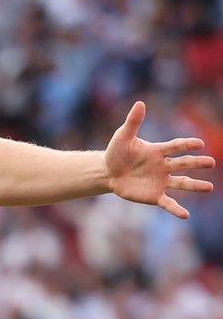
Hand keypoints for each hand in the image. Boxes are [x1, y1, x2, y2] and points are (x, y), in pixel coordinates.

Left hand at [106, 101, 214, 218]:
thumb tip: (140, 103)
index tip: (199, 143)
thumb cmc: (116, 153)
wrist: (107, 173)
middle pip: (183, 163)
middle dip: (197, 163)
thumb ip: (133, 122)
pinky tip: (186, 215)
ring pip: (181, 183)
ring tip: (209, 188)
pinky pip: (168, 203)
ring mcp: (161, 181)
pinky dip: (176, 209)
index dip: (186, 145)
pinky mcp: (154, 196)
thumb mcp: (122, 137)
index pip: (175, 146)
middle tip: (211, 162)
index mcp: (158, 151)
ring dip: (195, 185)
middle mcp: (163, 166)